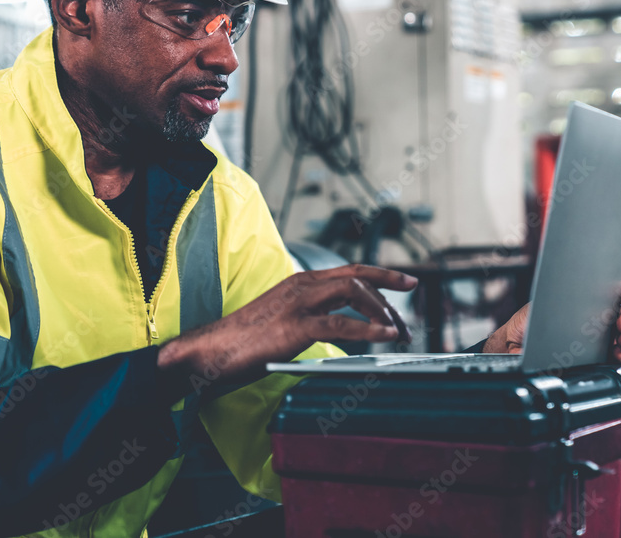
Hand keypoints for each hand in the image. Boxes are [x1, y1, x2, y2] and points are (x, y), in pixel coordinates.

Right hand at [157, 265, 416, 398]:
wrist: (211, 351)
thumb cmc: (243, 341)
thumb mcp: (284, 320)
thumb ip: (310, 316)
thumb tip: (339, 326)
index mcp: (299, 282)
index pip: (349, 270)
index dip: (381, 274)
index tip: (407, 282)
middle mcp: (301, 286)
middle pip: (356, 276)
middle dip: (389, 290)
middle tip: (409, 311)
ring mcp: (298, 304)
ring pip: (352, 292)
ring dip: (381, 310)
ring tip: (397, 330)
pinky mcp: (295, 327)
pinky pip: (341, 323)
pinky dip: (368, 329)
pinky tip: (384, 336)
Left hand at [484, 281, 620, 362]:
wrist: (513, 346)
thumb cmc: (528, 321)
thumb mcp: (542, 304)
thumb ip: (562, 299)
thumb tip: (578, 298)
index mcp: (588, 299)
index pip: (618, 292)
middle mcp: (597, 318)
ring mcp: (599, 338)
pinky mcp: (595, 358)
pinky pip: (615, 357)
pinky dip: (620, 356)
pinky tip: (617, 354)